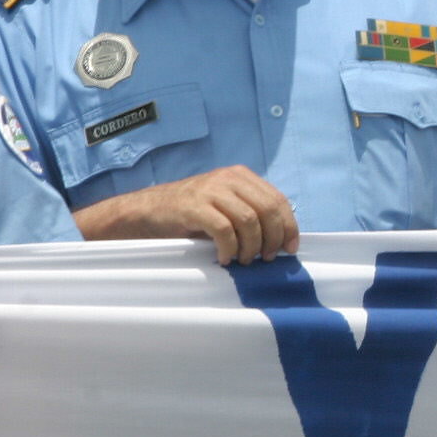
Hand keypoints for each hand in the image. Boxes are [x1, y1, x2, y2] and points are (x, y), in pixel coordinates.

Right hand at [72, 165, 298, 264]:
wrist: (145, 211)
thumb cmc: (189, 214)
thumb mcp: (224, 207)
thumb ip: (249, 215)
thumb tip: (279, 241)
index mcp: (241, 176)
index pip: (277, 200)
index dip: (289, 226)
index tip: (290, 249)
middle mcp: (229, 178)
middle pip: (267, 209)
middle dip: (273, 238)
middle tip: (266, 258)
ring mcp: (210, 190)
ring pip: (249, 220)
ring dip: (252, 246)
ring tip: (245, 261)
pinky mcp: (194, 206)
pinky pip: (224, 229)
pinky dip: (230, 248)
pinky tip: (225, 259)